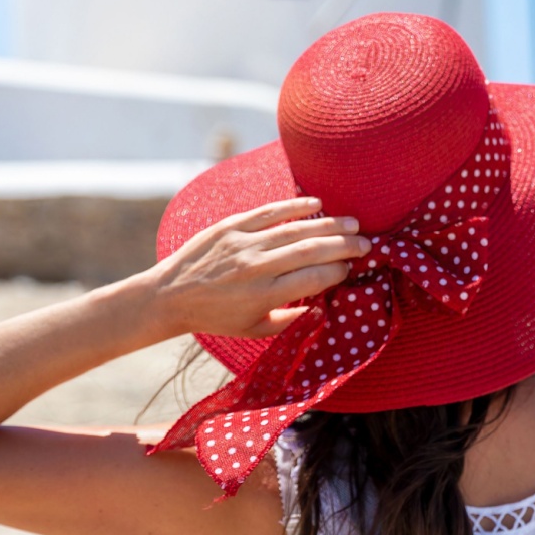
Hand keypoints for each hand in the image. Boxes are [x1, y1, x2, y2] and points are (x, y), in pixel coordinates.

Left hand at [141, 197, 370, 338]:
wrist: (168, 297)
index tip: (354, 268)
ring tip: (352, 222)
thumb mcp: (255, 330)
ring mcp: (243, 244)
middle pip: (310, 251)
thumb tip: (325, 308)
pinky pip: (268, 212)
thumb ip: (291, 320)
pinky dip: (294, 206)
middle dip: (343, 245)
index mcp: (264, 296)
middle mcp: (255, 268)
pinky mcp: (230, 226)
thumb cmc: (216, 317)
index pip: (313, 279)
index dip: (339, 271)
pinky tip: (317, 204)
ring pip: (294, 229)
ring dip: (328, 224)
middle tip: (366, 242)